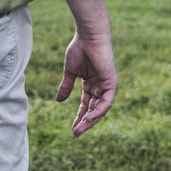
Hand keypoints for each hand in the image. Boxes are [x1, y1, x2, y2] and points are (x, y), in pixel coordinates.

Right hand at [56, 0, 116, 136]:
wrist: (88, 37)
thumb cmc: (79, 49)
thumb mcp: (70, 72)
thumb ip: (66, 86)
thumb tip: (58, 101)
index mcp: (91, 84)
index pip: (86, 105)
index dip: (79, 116)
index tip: (72, 128)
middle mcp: (100, 86)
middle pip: (93, 109)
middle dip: (85, 122)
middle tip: (76, 133)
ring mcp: (107, 85)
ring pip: (100, 109)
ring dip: (91, 120)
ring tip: (80, 129)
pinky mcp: (112, 83)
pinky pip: (106, 102)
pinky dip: (98, 111)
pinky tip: (89, 118)